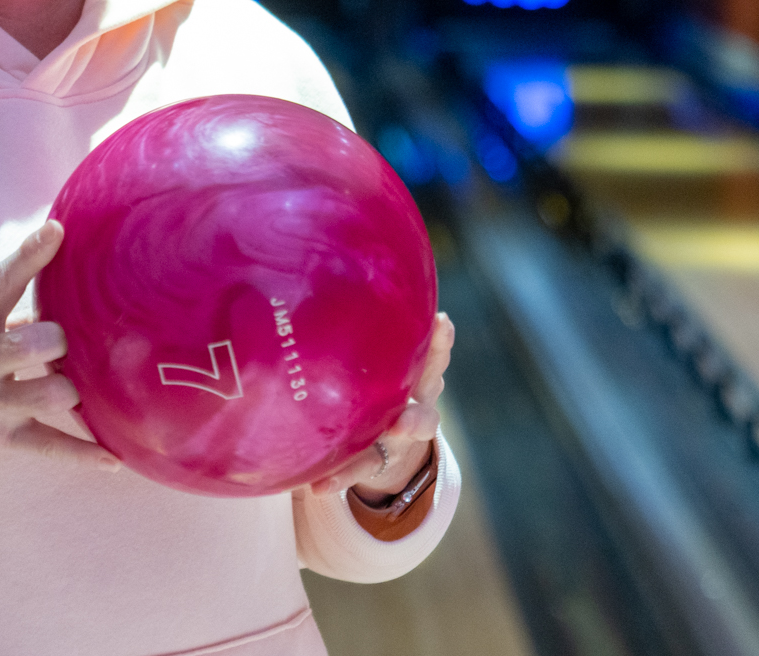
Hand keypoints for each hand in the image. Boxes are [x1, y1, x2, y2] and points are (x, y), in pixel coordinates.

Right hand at [0, 221, 118, 471]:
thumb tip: (73, 283)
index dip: (29, 256)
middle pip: (34, 344)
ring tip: (70, 389)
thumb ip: (17, 309)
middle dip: (60, 343)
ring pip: (49, 394)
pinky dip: (83, 453)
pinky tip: (112, 458)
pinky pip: (49, 446)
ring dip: (71, 391)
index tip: (56, 230)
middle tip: (62, 347)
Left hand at [306, 312, 452, 500]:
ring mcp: (396, 432)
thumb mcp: (373, 358)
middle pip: (426, 394)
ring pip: (403, 434)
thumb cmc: (373, 383)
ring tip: (391, 436)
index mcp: (413, 371)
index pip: (431, 352)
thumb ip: (360, 329)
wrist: (385, 445)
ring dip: (396, 436)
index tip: (442, 322)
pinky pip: (357, 469)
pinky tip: (316, 486)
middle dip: (421, 397)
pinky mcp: (372, 460)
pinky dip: (337, 478)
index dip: (439, 340)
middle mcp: (413, 399)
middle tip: (409, 413)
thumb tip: (318, 271)